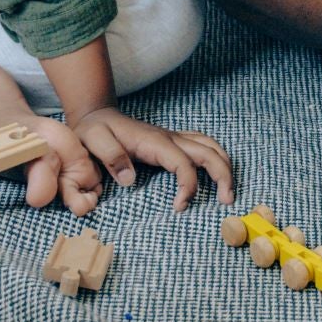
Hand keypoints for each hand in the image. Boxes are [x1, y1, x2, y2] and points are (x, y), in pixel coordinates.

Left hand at [70, 106, 235, 212]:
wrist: (96, 114)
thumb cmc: (94, 130)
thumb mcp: (93, 140)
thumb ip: (110, 157)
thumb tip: (131, 179)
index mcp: (154, 141)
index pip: (183, 162)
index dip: (188, 185)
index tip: (180, 207)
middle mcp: (169, 138)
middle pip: (208, 152)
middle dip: (223, 176)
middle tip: (227, 202)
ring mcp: (173, 138)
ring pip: (210, 146)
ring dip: (224, 167)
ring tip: (227, 192)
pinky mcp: (172, 141)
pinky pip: (203, 145)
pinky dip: (215, 159)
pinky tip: (215, 174)